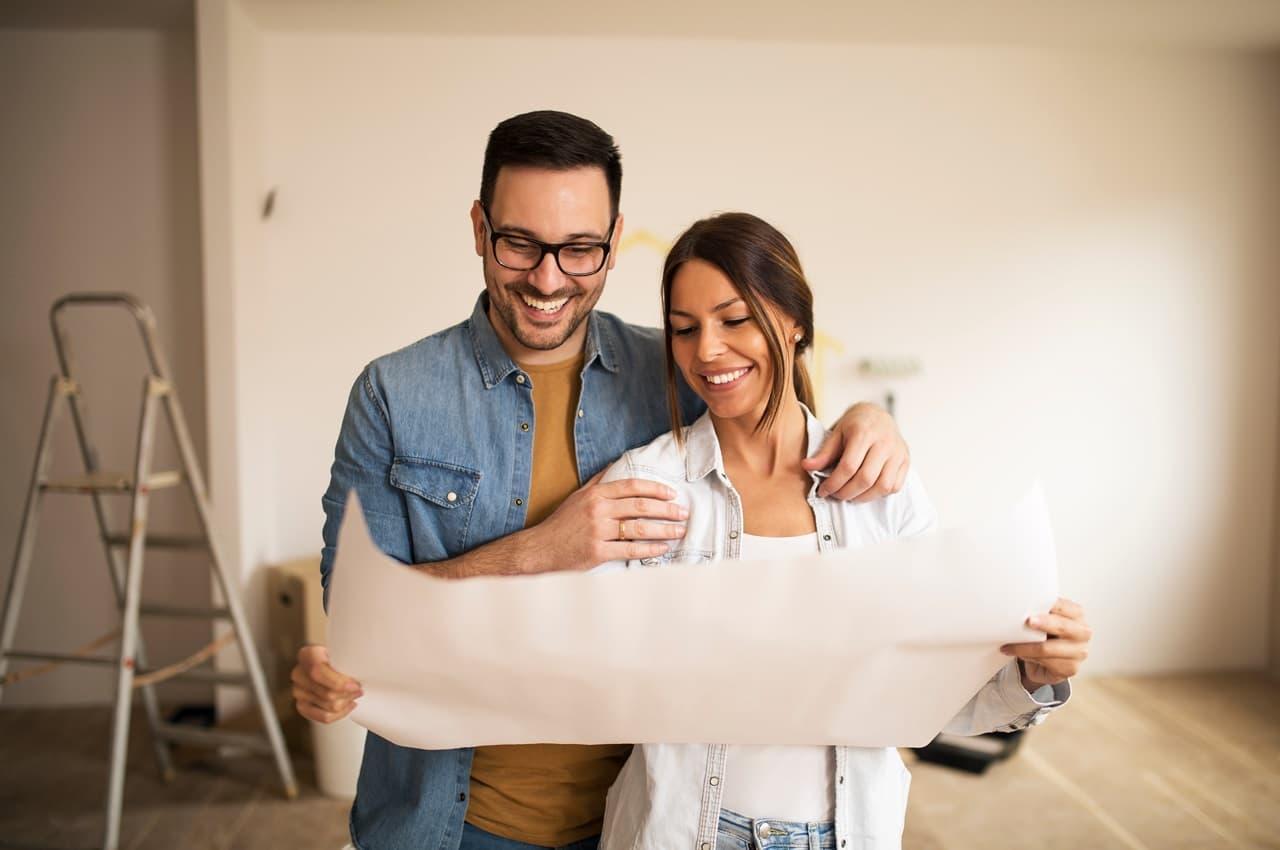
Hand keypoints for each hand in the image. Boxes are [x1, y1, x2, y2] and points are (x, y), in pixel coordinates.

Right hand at [291, 644, 361, 723]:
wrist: (331, 660)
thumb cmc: (340, 654)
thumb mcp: (344, 649)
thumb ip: (349, 658)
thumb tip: (359, 674)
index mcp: (308, 655)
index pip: (318, 671)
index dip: (338, 682)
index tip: (356, 685)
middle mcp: (299, 673)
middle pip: (326, 693)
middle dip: (348, 694)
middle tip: (359, 690)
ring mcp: (298, 691)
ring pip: (327, 707)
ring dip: (346, 703)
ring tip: (354, 695)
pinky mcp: (302, 705)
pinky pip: (323, 717)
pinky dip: (340, 714)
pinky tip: (347, 705)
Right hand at [524, 470, 688, 571]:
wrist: (540, 549)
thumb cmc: (561, 523)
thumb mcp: (577, 496)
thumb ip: (598, 480)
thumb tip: (614, 464)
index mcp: (596, 494)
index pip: (632, 486)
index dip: (656, 489)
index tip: (672, 493)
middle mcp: (598, 510)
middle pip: (641, 506)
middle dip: (667, 509)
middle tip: (683, 512)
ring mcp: (598, 531)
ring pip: (640, 528)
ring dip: (664, 530)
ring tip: (679, 531)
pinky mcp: (598, 552)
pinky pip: (631, 550)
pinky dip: (650, 549)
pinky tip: (663, 549)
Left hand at [803, 401, 908, 500]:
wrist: (878, 415)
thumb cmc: (855, 425)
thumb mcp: (837, 433)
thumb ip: (824, 452)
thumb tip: (806, 466)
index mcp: (864, 432)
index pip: (849, 466)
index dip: (834, 483)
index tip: (823, 491)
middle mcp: (884, 442)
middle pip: (866, 478)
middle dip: (847, 493)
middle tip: (835, 495)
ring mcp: (898, 452)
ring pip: (883, 486)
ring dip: (863, 497)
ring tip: (849, 496)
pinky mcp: (906, 460)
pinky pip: (895, 486)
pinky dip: (879, 494)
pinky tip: (866, 491)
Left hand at [1001, 598, 1091, 688]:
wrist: (1048, 662)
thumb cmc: (1046, 636)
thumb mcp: (1044, 620)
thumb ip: (1039, 612)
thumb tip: (1019, 607)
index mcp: (1077, 615)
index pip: (1063, 606)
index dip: (1048, 605)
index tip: (1033, 603)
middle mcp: (1082, 632)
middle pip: (1061, 626)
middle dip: (1043, 623)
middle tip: (1027, 621)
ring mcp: (1079, 652)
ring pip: (1047, 648)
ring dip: (1024, 647)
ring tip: (1009, 645)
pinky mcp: (1071, 668)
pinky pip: (1045, 662)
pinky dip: (1028, 657)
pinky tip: (1019, 654)